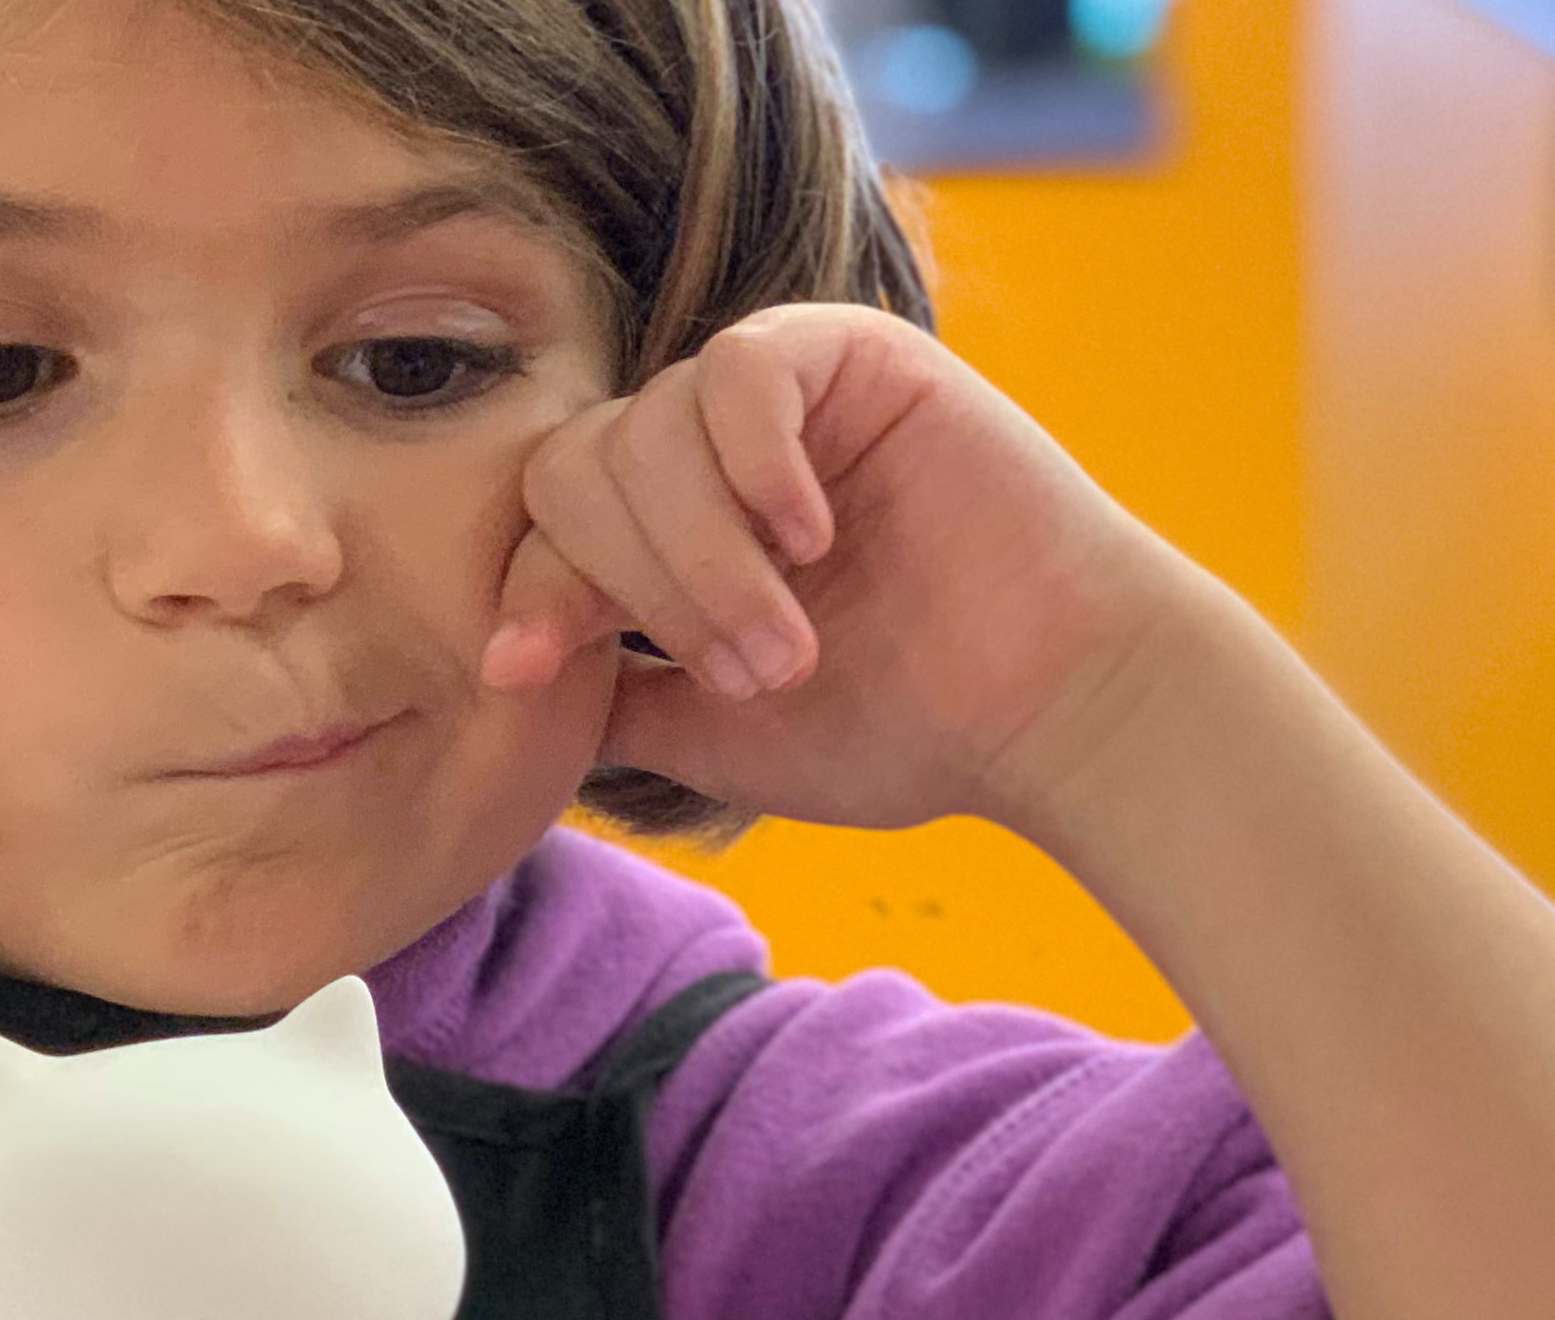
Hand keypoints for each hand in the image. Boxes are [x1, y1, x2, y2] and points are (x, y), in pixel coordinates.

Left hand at [480, 303, 1211, 833]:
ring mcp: (782, 397)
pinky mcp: (854, 353)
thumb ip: (612, 695)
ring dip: (707, 557)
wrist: (1049, 708)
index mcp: (672, 531)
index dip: (529, 590)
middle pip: (580, 468)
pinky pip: (742, 368)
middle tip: (748, 671)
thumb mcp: (713, 732)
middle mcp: (714, 453)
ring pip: (652, 429)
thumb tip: (506, 677)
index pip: (548, 526)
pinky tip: (812, 535)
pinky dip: (756, 460)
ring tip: (793, 638)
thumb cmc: (904, 725)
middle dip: (642, 587)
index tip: (522, 668)